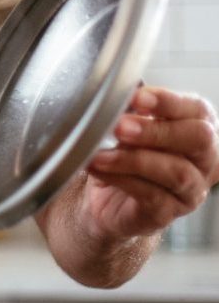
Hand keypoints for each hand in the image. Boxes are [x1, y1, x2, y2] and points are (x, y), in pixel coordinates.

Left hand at [84, 86, 218, 238]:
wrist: (105, 196)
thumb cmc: (123, 150)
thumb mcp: (127, 123)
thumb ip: (131, 108)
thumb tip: (120, 89)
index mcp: (197, 127)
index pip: (198, 110)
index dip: (168, 101)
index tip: (136, 97)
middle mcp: (203, 160)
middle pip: (199, 139)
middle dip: (156, 130)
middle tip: (120, 127)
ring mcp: (190, 190)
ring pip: (176, 172)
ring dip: (134, 159)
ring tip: (101, 153)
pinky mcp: (168, 213)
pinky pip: (151, 196)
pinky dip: (120, 178)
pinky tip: (98, 167)